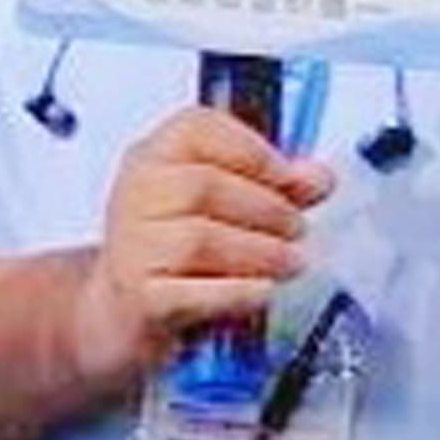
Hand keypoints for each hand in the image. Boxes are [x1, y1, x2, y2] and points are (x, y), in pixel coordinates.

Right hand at [72, 108, 328, 397]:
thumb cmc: (174, 251)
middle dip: (267, 208)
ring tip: (289, 262)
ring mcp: (133, 247)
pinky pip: (195, 292)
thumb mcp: (219, 206)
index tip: (290, 176)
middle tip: (297, 228)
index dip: (253, 150)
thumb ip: (272, 185)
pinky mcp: (141, 298)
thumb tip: (317, 177)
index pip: (196, 128)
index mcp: (153, 157)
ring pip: (200, 239)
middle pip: (203, 186)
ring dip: (261, 252)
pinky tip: (262, 291)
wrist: (122, 311)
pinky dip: (239, 291)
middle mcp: (135, 195)